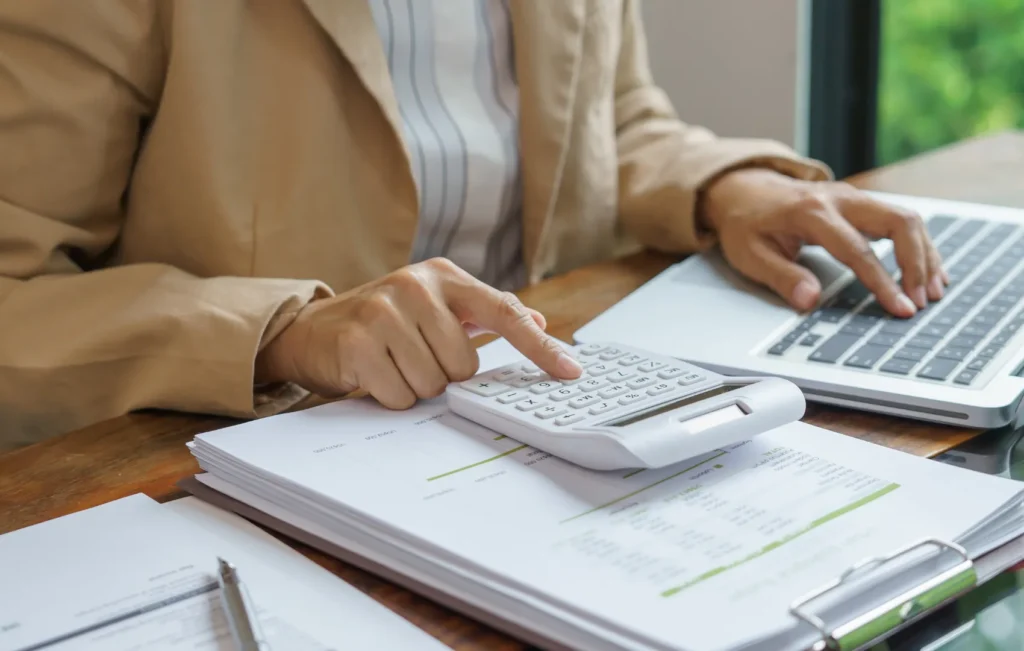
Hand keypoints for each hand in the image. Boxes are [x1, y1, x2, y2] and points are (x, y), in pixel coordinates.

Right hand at [255, 258, 582, 408]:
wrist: (311, 330)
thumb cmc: (383, 322)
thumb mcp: (434, 308)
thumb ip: (485, 315)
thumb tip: (540, 321)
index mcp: (444, 276)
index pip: (504, 312)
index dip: (539, 345)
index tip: (571, 371)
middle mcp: (416, 286)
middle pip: (464, 364)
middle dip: (443, 374)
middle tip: (414, 359)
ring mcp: (384, 311)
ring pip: (433, 383)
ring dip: (414, 386)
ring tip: (391, 364)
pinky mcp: (358, 341)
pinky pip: (400, 395)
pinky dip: (390, 396)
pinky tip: (373, 374)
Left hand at [699, 169, 946, 316]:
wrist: (743, 190)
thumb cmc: (746, 224)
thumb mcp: (749, 255)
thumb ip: (781, 277)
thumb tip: (810, 301)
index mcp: (811, 212)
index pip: (857, 250)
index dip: (882, 282)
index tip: (900, 308)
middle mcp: (840, 199)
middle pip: (898, 222)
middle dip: (917, 263)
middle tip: (922, 301)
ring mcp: (854, 197)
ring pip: (906, 218)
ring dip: (925, 254)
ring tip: (933, 291)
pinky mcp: (861, 203)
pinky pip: (900, 220)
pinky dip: (918, 245)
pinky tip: (928, 271)